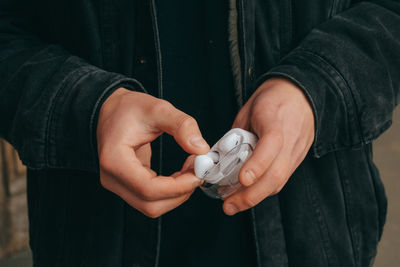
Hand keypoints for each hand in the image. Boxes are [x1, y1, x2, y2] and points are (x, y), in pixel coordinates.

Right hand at [97, 88, 209, 217]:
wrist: (111, 110)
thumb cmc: (128, 108)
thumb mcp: (158, 109)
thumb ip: (182, 126)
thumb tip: (201, 149)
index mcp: (114, 159)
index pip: (148, 188)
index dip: (178, 186)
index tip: (198, 171)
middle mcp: (112, 178)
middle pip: (151, 204)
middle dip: (181, 191)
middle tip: (198, 169)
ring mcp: (118, 185)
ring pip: (153, 206)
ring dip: (178, 193)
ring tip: (190, 168)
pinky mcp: (127, 186)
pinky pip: (152, 199)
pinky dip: (172, 191)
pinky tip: (182, 173)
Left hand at [223, 78, 314, 214]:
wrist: (300, 94)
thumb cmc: (271, 100)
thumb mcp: (248, 110)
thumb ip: (236, 134)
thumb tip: (219, 158)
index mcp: (275, 120)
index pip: (271, 144)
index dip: (257, 164)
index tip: (242, 179)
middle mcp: (289, 139)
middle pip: (276, 173)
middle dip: (252, 194)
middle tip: (229, 205)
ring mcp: (295, 152)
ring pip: (279, 180)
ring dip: (256, 196)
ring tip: (234, 204)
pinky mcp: (296, 159)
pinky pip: (281, 179)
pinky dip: (264, 190)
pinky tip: (249, 194)